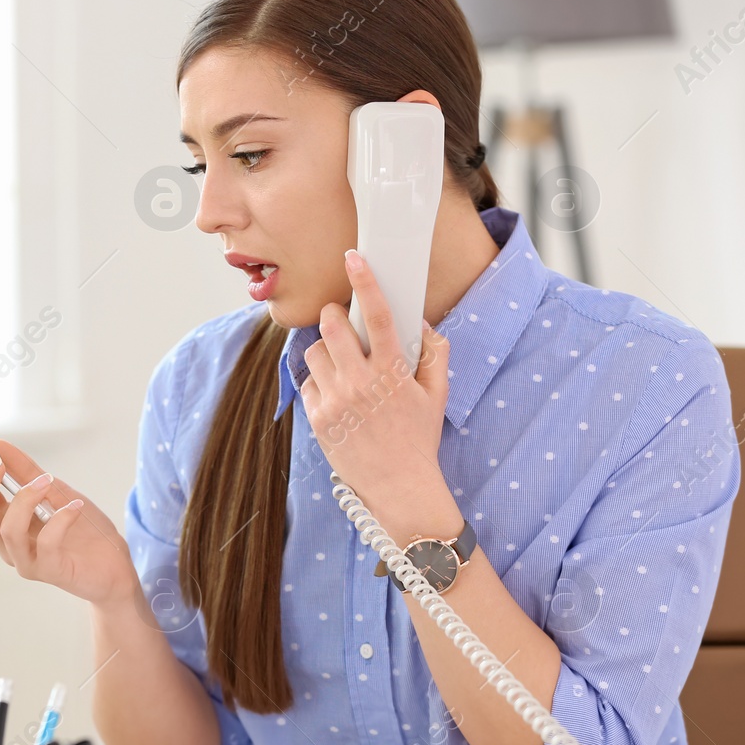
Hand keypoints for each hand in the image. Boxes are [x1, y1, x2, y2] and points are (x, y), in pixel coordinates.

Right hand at [0, 434, 137, 606]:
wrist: (115, 566)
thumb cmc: (83, 530)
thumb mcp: (55, 490)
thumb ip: (25, 470)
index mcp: (6, 521)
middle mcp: (9, 543)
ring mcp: (28, 560)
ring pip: (8, 530)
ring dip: (24, 500)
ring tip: (44, 481)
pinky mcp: (52, 571)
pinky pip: (47, 544)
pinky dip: (60, 520)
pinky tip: (74, 506)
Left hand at [298, 249, 452, 525]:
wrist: (397, 486)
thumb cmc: (418, 438)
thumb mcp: (437, 394)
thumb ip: (435, 354)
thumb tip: (420, 325)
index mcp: (393, 371)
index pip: (378, 315)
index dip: (365, 282)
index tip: (354, 257)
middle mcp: (360, 382)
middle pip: (332, 325)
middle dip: (334, 316)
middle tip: (343, 322)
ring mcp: (335, 400)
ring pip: (314, 351)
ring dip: (325, 349)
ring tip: (342, 364)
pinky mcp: (317, 416)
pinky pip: (308, 381)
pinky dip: (320, 380)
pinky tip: (337, 393)